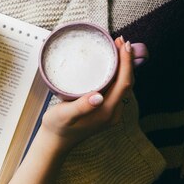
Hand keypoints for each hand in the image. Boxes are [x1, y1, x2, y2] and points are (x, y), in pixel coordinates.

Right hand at [39, 37, 133, 152]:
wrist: (55, 142)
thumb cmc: (57, 127)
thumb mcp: (65, 115)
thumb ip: (82, 106)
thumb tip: (98, 96)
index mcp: (107, 112)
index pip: (124, 83)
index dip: (126, 63)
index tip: (122, 44)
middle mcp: (113, 113)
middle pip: (128, 83)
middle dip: (127, 60)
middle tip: (118, 41)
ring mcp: (110, 112)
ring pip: (124, 85)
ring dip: (123, 66)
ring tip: (116, 48)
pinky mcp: (105, 111)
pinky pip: (117, 89)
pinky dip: (117, 74)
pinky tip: (110, 65)